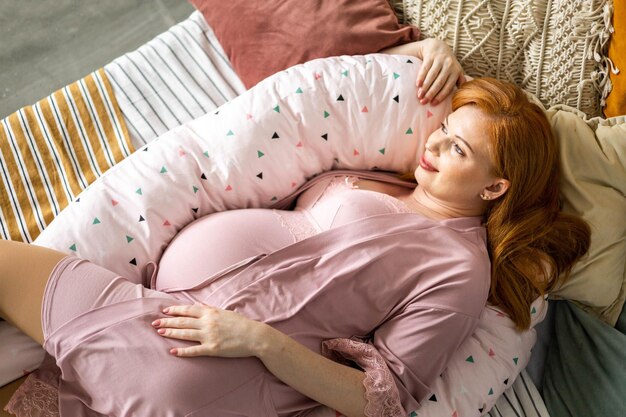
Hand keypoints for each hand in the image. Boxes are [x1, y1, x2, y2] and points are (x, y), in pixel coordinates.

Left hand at [152, 303, 266, 357]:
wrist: (254, 336)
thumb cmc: (241, 324)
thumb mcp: (225, 312)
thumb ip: (210, 309)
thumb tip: (199, 306)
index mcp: (210, 313)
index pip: (188, 310)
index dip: (175, 311)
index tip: (164, 311)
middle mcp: (207, 323)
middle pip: (183, 322)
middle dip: (167, 322)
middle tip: (155, 323)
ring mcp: (209, 336)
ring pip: (185, 334)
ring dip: (171, 333)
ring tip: (160, 333)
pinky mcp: (212, 349)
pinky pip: (194, 350)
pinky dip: (182, 351)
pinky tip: (172, 352)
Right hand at [414, 38, 465, 104]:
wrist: (438, 47)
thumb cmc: (447, 63)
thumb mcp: (456, 70)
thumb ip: (460, 80)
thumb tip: (462, 93)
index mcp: (456, 71)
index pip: (448, 86)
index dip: (440, 96)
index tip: (433, 104)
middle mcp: (449, 65)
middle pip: (439, 82)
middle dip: (431, 93)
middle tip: (423, 102)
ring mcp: (440, 60)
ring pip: (432, 76)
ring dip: (425, 87)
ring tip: (419, 96)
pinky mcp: (431, 56)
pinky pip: (425, 68)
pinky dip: (421, 77)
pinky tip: (417, 85)